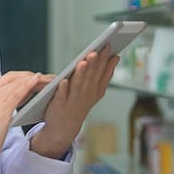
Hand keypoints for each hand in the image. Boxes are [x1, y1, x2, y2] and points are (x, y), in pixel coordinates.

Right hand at [0, 71, 51, 173]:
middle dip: (31, 76)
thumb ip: (6, 100)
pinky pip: (17, 93)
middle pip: (13, 78)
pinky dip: (28, 86)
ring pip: (17, 84)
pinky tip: (38, 83)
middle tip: (45, 78)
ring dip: (34, 80)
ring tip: (47, 80)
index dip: (24, 75)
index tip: (36, 77)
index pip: (7, 77)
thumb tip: (24, 91)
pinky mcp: (0, 111)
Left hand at [31, 44, 119, 158]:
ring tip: (83, 61)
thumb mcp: (95, 90)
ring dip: (81, 73)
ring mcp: (72, 100)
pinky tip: (63, 81)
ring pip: (77, 85)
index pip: (101, 72)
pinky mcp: (59, 105)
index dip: (105, 59)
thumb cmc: (80, 104)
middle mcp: (85, 94)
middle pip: (90, 76)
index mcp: (95, 90)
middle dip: (94, 63)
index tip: (108, 46)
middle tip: (98, 49)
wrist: (64, 128)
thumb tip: (115, 57)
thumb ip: (105, 74)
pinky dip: (62, 89)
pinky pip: (61, 96)